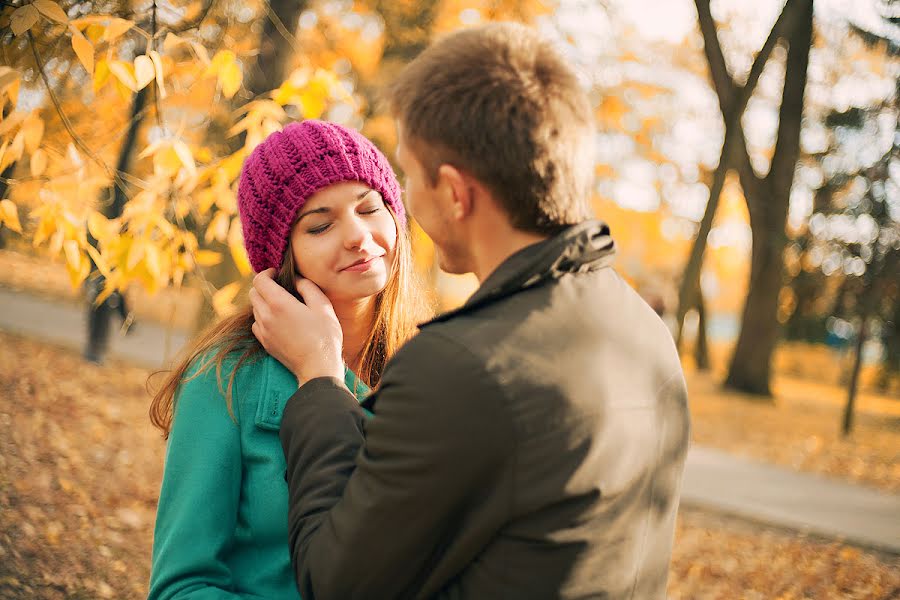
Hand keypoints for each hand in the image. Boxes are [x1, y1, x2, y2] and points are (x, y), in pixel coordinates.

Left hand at [249, 269, 343, 384]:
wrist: (317, 367)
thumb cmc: (324, 336)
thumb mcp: (322, 305)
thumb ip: (307, 286)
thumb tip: (296, 278)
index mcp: (279, 304)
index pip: (259, 280)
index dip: (267, 273)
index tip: (278, 273)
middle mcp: (266, 316)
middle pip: (253, 293)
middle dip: (264, 286)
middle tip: (280, 287)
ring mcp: (263, 331)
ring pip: (255, 308)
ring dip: (264, 301)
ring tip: (283, 304)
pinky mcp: (265, 343)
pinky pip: (257, 323)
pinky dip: (264, 317)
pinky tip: (279, 321)